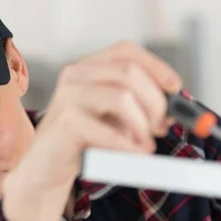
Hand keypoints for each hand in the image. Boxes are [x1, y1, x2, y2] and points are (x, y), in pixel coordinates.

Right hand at [3, 41, 181, 220]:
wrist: (45, 169)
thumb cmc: (81, 143)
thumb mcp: (114, 119)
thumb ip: (139, 108)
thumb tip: (175, 108)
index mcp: (89, 68)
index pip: (127, 51)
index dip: (156, 67)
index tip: (176, 89)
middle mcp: (76, 75)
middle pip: (130, 73)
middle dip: (155, 102)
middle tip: (160, 128)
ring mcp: (67, 96)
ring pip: (122, 97)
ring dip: (142, 125)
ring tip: (144, 145)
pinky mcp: (65, 122)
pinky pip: (108, 130)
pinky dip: (128, 144)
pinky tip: (134, 154)